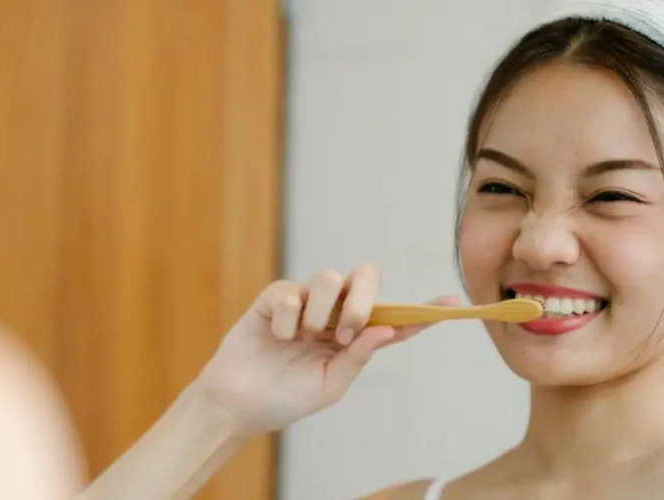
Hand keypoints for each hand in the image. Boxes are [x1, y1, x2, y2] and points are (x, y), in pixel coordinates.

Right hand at [197, 264, 459, 434]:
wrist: (239, 404)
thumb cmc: (286, 398)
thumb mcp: (329, 386)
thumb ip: (358, 357)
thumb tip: (387, 329)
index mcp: (352, 336)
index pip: (393, 318)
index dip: (423, 310)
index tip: (453, 304)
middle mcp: (333, 314)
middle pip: (365, 276)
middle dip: (362, 298)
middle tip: (347, 330)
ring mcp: (304, 303)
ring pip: (329, 277)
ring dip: (323, 310)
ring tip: (306, 336)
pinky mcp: (275, 298)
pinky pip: (290, 292)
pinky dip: (287, 319)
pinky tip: (277, 337)